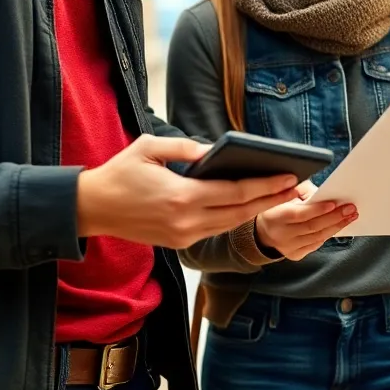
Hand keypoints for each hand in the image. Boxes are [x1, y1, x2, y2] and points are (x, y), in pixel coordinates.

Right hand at [77, 135, 299, 247]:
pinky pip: (216, 229)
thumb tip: (217, 149)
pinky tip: (253, 205)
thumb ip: (186, 147)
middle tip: (298, 187)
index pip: (235, 192)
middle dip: (271, 199)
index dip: (265, 185)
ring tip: (282, 196)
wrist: (91, 209)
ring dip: (258, 210)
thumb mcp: (150, 148)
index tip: (289, 176)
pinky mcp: (179, 242)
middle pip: (240, 211)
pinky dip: (237, 217)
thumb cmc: (120, 172)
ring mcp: (183, 236)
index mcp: (182, 196)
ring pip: (231, 224)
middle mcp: (186, 221)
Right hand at [256, 182, 357, 260]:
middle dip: (334, 217)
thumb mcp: (285, 194)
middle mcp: (280, 234)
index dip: (317, 209)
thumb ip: (303, 192)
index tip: (334, 203)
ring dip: (336, 227)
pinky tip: (338, 227)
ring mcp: (288, 247)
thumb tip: (325, 193)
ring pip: (317, 238)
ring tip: (350, 217)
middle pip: (312, 227)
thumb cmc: (278, 206)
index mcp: (275, 216)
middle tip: (350, 209)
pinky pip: (315, 245)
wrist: (264, 230)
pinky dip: (328, 235)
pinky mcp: (295, 255)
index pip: (299, 214)